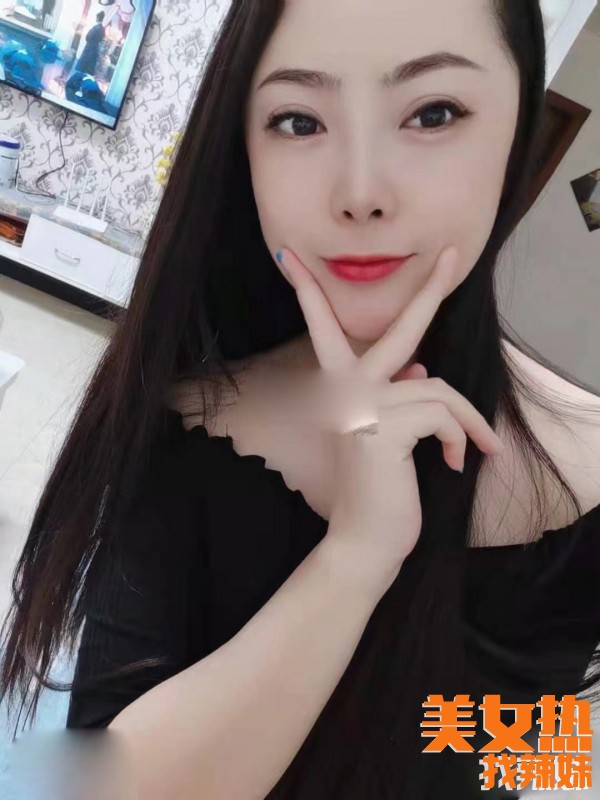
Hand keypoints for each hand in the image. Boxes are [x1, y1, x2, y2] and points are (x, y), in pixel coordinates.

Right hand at [276, 246, 504, 580]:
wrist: (364, 540)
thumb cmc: (377, 490)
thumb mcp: (387, 436)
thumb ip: (398, 396)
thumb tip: (422, 368)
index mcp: (342, 390)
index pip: (326, 332)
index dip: (310, 296)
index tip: (292, 260)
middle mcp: (347, 390)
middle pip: (398, 331)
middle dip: (428, 291)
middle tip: (450, 254)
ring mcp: (364, 406)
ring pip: (439, 388)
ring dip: (469, 421)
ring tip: (481, 450)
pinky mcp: (384, 427)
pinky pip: (443, 414)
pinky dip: (461, 439)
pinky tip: (453, 464)